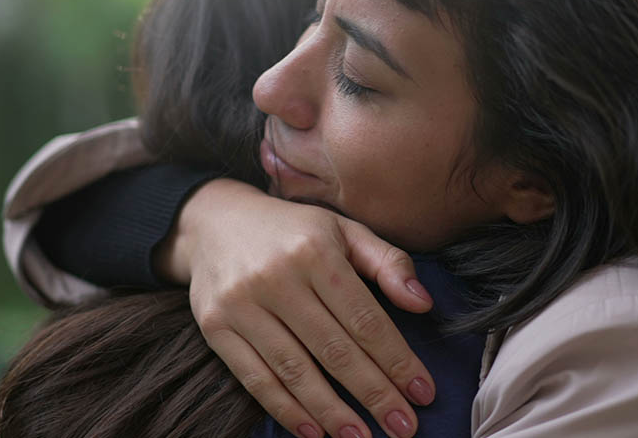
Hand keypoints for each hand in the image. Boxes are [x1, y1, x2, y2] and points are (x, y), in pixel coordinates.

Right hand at [154, 178, 436, 437]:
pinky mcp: (216, 327)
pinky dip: (286, 409)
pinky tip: (314, 431)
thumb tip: (423, 303)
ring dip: (332, 412)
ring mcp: (242, 304)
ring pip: (295, 370)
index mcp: (315, 251)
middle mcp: (277, 277)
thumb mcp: (343, 230)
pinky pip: (255, 378)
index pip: (364, 318)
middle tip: (403, 426)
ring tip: (361, 437)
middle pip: (334, 349)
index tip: (422, 391)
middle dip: (373, 394)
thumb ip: (387, 262)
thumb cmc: (292, 231)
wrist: (214, 221)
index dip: (396, 359)